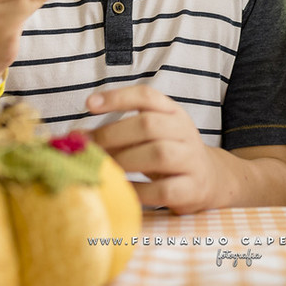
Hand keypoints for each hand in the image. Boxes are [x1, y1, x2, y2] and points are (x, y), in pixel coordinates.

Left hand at [87, 85, 218, 213]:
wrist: (210, 180)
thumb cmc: (169, 155)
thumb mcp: (152, 135)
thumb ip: (119, 132)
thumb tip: (75, 137)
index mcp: (172, 113)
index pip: (147, 96)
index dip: (118, 97)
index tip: (89, 104)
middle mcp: (184, 131)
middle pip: (148, 124)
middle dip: (112, 134)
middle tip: (87, 147)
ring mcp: (191, 160)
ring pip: (159, 154)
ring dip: (124, 161)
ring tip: (104, 169)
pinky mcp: (192, 189)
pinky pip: (163, 189)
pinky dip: (138, 191)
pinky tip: (122, 191)